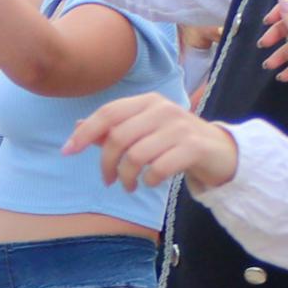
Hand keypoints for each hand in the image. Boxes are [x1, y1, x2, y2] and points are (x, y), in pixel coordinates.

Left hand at [66, 92, 241, 192]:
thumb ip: (113, 130)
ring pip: (136, 156)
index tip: (67, 152)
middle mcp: (162, 109)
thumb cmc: (175, 142)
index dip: (84, 133)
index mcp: (147, 101)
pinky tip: (150, 183)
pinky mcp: (194, 147)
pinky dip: (149, 180)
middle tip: (109, 181)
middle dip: (106, 164)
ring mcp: (179, 127)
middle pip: (118, 137)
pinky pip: (159, 168)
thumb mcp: (144, 131)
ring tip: (130, 186)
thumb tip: (78, 127)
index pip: (108, 113)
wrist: (220, 151)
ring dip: (126, 177)